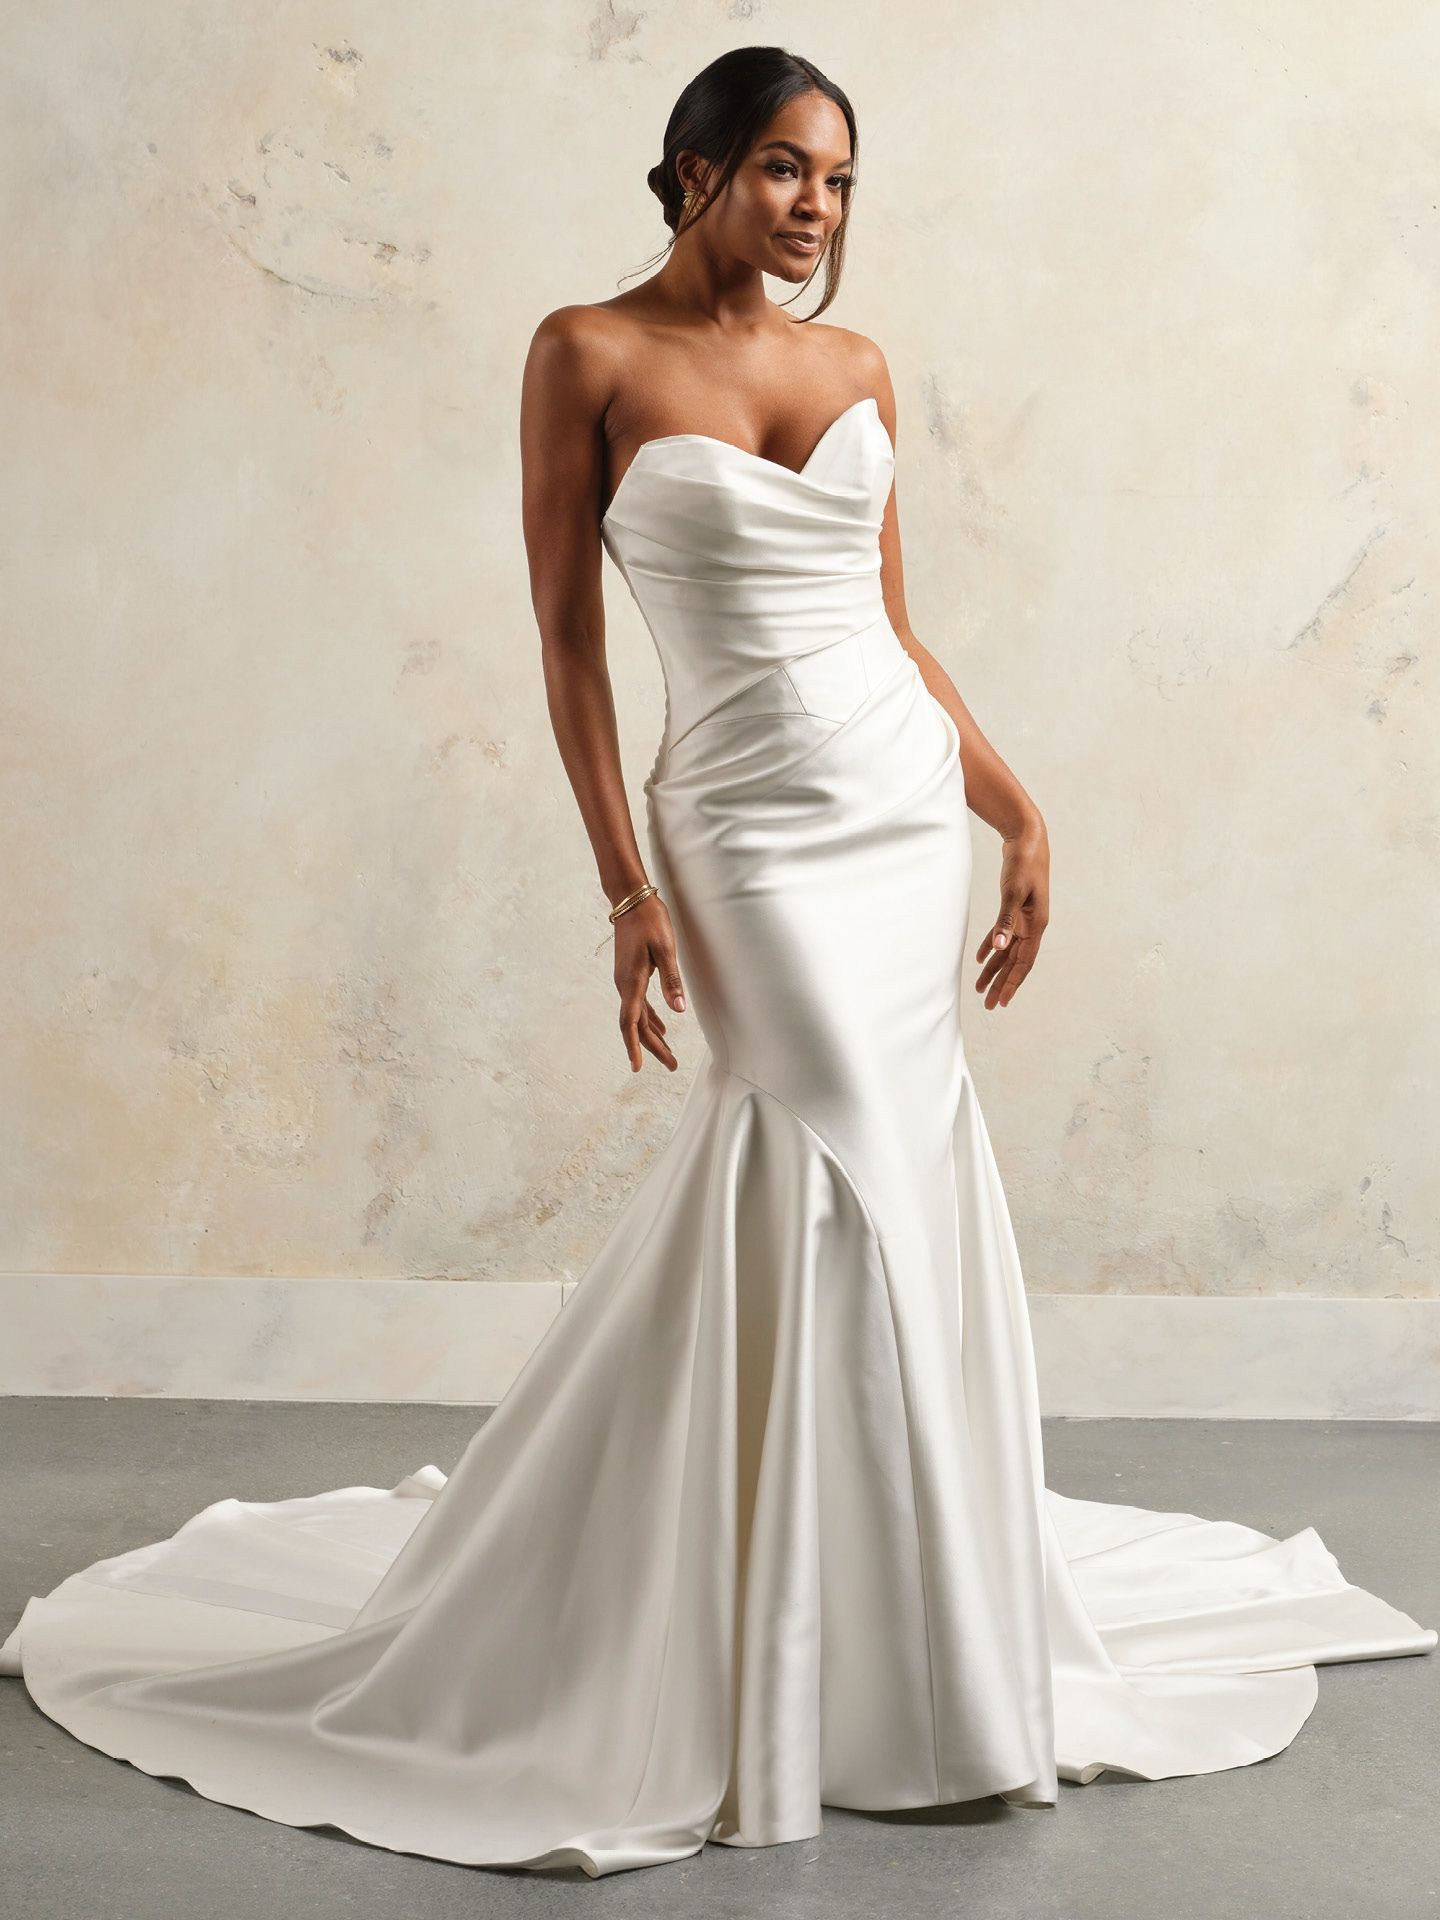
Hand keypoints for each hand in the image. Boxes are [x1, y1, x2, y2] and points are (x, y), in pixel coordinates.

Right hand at [613, 894, 686, 1071]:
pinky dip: (650, 1018)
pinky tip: (662, 1026)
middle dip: (653, 1046)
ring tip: (668, 1053)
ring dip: (652, 1035)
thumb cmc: (649, 921)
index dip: (634, 1046)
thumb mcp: (665, 949)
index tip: (638, 1067)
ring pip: (637, 1016)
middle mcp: (624, 985)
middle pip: (636, 1024)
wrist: (630, 900)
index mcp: (631, 981)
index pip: (630, 1022)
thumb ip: (671, 980)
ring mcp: (626, 980)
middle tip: (672, 1065)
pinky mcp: (631, 974)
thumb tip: (678, 1011)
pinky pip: (638, 1004)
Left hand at [975, 817, 1048, 1009]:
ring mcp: (1025, 918)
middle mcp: (1033, 925)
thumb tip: (1000, 948)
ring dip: (995, 969)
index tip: (1003, 1002)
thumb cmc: (1023, 863)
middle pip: (1016, 961)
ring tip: (980, 988)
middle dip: (1002, 983)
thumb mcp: (1013, 892)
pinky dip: (992, 946)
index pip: (1024, 962)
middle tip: (990, 1005)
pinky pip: (1003, 934)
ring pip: (1008, 950)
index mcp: (1037, 925)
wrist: (1027, 839)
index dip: (1013, 983)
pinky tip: (981, 959)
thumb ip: (1006, 921)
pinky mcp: (1016, 908)